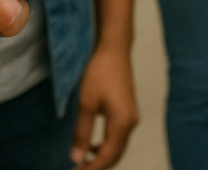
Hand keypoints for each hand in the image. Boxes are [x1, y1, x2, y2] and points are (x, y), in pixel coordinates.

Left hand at [70, 45, 138, 168]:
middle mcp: (131, 123)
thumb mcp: (86, 104)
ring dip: (102, 156)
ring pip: (118, 146)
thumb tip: (76, 158)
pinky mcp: (128, 109)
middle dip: (98, 165)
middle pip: (116, 155)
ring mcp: (131, 116)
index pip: (107, 157)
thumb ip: (82, 133)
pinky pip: (119, 136)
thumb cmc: (99, 72)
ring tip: (82, 161)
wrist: (113, 48)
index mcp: (122, 123)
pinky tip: (92, 144)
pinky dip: (107, 145)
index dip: (92, 169)